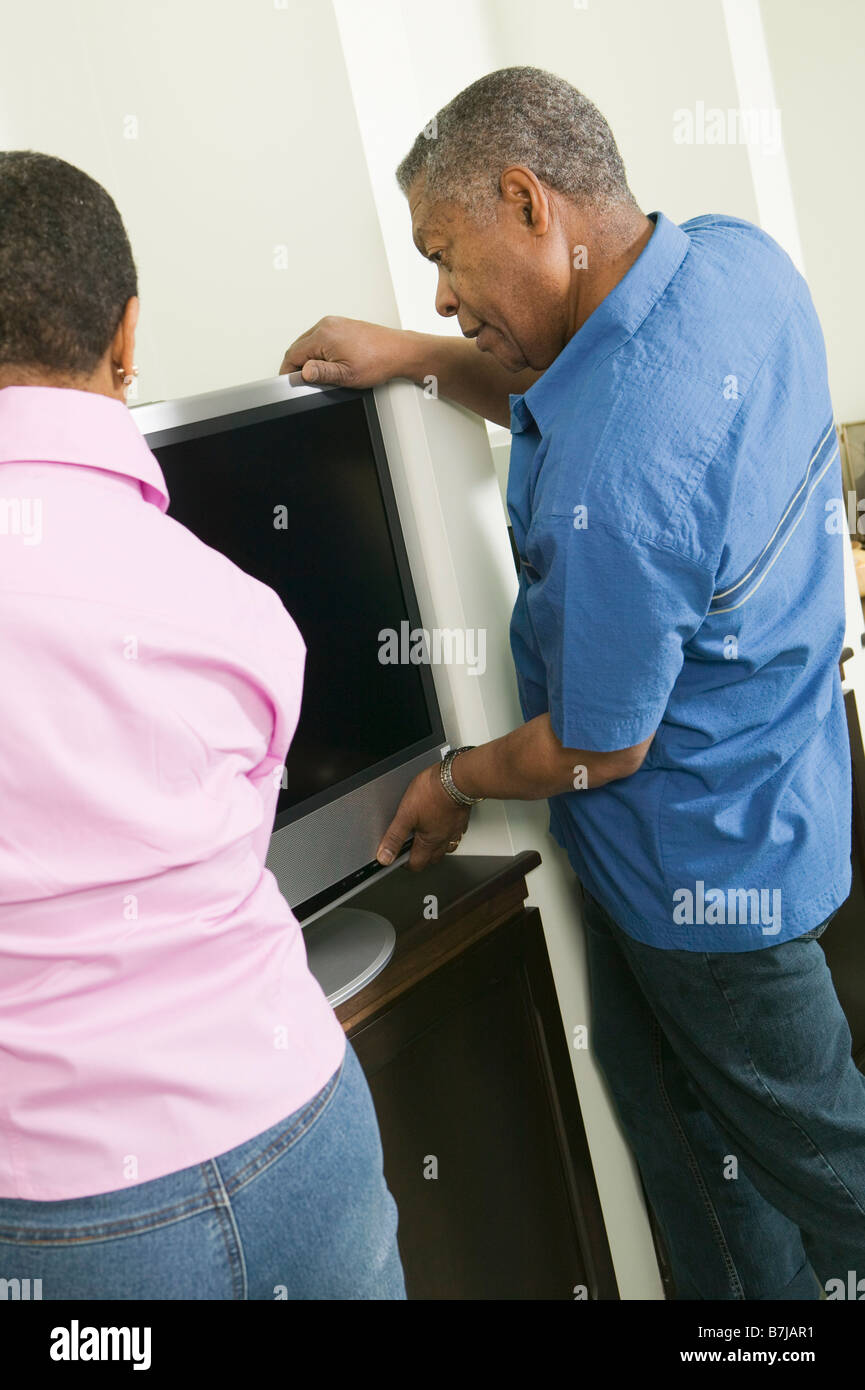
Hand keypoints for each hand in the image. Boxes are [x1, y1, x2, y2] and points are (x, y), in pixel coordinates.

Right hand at [279, 316, 408, 388]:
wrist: (398, 351)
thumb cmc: (378, 361)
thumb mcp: (346, 374)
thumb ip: (321, 373)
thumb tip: (303, 372)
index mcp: (324, 335)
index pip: (293, 354)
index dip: (289, 371)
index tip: (290, 382)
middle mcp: (327, 324)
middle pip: (299, 346)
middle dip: (298, 364)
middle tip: (305, 381)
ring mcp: (335, 323)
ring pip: (309, 342)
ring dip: (309, 357)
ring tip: (322, 372)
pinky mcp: (341, 325)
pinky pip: (321, 337)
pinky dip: (320, 350)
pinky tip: (331, 361)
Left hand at [376, 763, 470, 871]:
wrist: (455, 778)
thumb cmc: (432, 793)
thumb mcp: (405, 815)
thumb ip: (394, 837)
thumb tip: (384, 856)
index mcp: (429, 842)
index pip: (417, 864)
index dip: (406, 864)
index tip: (398, 857)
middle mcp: (444, 839)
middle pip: (433, 858)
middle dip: (421, 856)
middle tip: (410, 848)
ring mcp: (455, 829)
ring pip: (446, 846)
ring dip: (436, 845)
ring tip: (426, 836)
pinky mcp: (462, 818)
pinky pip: (455, 831)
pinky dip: (447, 831)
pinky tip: (442, 821)